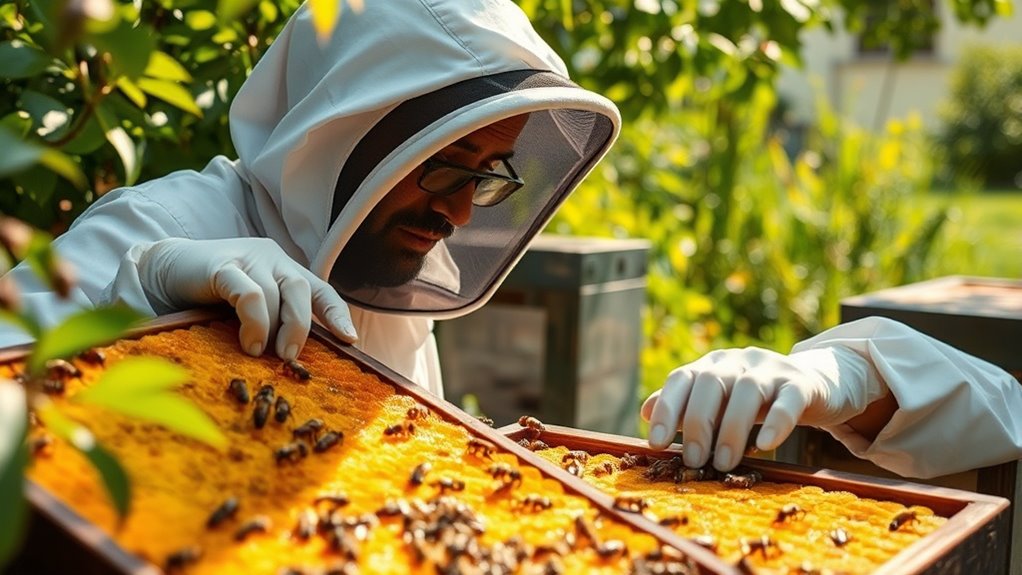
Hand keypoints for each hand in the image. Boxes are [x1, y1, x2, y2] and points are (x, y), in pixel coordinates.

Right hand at [136, 237, 356, 358]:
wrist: (164, 270)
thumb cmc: (211, 298)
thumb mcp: (249, 309)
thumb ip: (272, 322)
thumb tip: (292, 359)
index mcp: (285, 270)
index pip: (321, 290)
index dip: (337, 314)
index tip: (350, 340)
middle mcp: (273, 259)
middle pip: (302, 290)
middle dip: (301, 327)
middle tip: (291, 357)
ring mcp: (248, 258)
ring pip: (275, 293)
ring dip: (271, 329)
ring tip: (260, 354)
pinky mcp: (222, 265)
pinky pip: (248, 293)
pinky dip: (253, 320)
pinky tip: (249, 342)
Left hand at [641, 346, 884, 471]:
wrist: (815, 382)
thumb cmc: (758, 398)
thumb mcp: (720, 399)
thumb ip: (685, 405)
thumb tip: (644, 412)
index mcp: (712, 365)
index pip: (681, 379)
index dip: (665, 409)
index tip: (654, 443)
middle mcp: (737, 360)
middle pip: (710, 383)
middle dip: (697, 424)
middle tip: (694, 461)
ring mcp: (771, 369)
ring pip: (747, 391)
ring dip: (731, 429)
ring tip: (724, 463)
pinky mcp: (802, 384)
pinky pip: (788, 399)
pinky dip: (776, 422)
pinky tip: (765, 446)